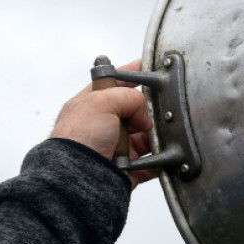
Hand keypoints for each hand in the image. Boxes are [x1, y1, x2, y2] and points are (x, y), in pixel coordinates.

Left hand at [50, 59, 158, 187]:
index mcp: (92, 103)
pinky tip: (165, 152)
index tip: (150, 66)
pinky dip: (161, 158)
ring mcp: (118, 146)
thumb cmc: (79, 139)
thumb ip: (129, 97)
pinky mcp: (129, 167)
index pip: (116, 82)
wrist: (79, 177)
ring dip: (156, 134)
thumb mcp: (101, 101)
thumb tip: (145, 114)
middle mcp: (105, 124)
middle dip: (150, 109)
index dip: (133, 73)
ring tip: (158, 134)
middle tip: (155, 109)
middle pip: (137, 110)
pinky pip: (153, 161)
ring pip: (148, 135)